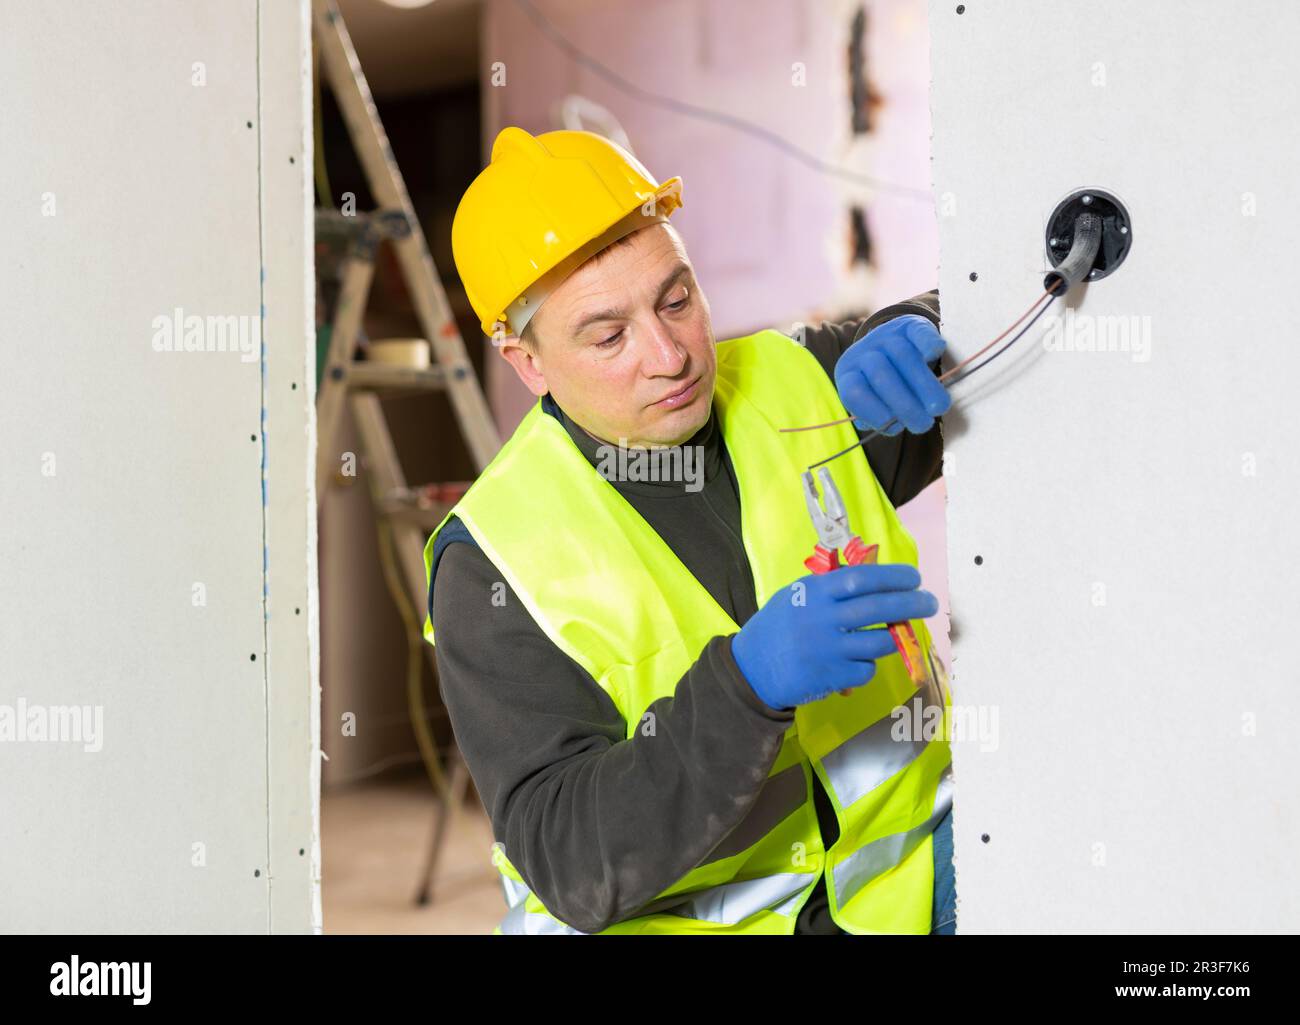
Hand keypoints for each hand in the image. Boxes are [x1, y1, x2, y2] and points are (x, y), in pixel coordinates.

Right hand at [730, 563, 938, 710]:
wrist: (752, 668)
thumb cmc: (778, 625)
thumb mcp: (796, 595)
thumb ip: (830, 588)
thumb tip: (874, 581)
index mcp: (814, 593)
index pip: (862, 578)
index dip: (892, 576)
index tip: (914, 577)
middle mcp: (822, 618)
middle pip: (877, 608)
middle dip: (910, 603)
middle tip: (929, 602)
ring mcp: (828, 649)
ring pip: (879, 642)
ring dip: (895, 636)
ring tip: (898, 632)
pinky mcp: (831, 676)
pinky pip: (866, 669)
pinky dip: (868, 664)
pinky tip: (859, 659)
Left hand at [835, 315, 950, 435]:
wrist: (894, 345)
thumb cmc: (883, 387)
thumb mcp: (874, 403)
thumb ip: (878, 416)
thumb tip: (890, 425)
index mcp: (848, 374)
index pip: (853, 392)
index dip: (872, 411)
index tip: (896, 427)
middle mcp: (864, 352)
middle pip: (880, 374)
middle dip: (904, 404)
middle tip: (924, 423)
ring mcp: (886, 336)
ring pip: (902, 355)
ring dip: (922, 384)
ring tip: (938, 407)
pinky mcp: (910, 325)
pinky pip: (918, 332)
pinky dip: (928, 343)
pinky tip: (935, 355)